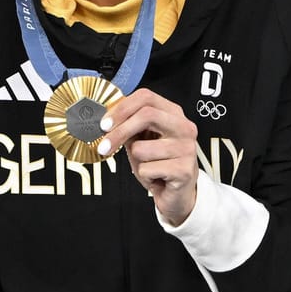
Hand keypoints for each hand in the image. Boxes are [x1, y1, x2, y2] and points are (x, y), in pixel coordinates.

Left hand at [99, 88, 199, 225]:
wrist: (177, 194)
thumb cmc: (158, 165)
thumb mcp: (141, 141)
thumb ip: (128, 127)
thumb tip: (105, 121)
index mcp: (173, 114)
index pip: (146, 97)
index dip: (122, 108)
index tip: (105, 123)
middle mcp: (183, 127)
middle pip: (146, 115)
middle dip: (119, 132)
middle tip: (104, 146)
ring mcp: (187, 148)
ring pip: (142, 148)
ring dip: (136, 161)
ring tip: (148, 166)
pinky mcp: (184, 170)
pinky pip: (147, 169)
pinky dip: (144, 175)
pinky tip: (156, 177)